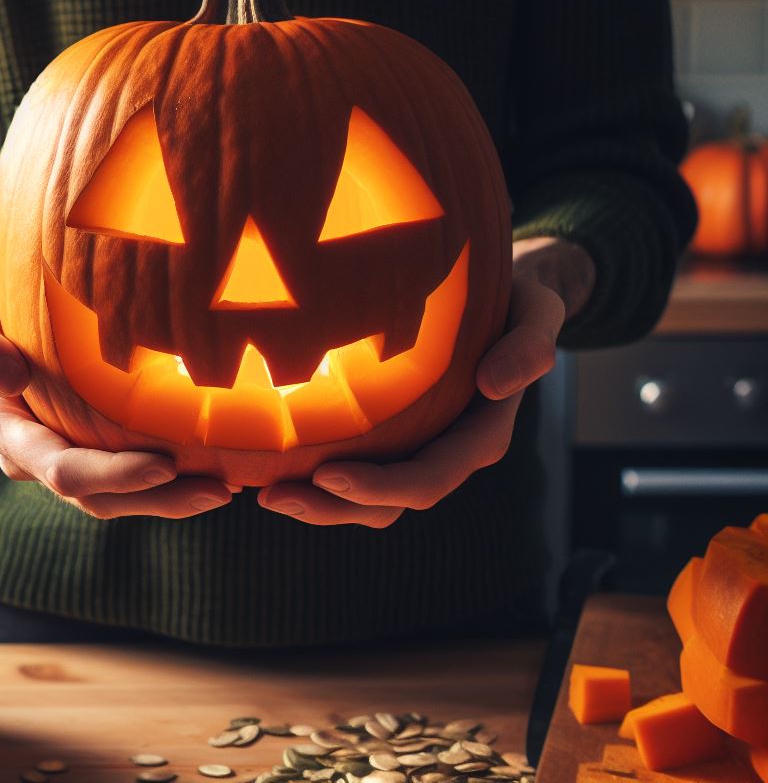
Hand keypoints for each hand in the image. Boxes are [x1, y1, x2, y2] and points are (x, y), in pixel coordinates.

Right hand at [0, 256, 235, 518]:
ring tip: (224, 488)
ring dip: (169, 499)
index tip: (166, 466)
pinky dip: (164, 480)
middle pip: (96, 496)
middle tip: (218, 490)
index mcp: (1, 429)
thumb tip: (0, 375)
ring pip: (114, 498)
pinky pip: (124, 477)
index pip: (62, 468)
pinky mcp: (84, 447)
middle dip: (158, 498)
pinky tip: (209, 469)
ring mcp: (58, 456)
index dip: (114, 474)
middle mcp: (28, 456)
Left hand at [257, 236, 594, 527]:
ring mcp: (419, 447)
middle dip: (332, 506)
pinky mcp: (394, 434)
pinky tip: (273, 464)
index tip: (328, 476)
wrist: (503, 297)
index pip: (429, 477)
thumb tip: (495, 386)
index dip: (379, 486)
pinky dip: (317, 476)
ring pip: (368, 498)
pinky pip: (357, 467)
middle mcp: (447, 451)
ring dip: (318, 503)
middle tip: (272, 496)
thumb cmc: (515, 299)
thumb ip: (530, 345)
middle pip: (390, 503)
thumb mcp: (538, 311)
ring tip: (264, 493)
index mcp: (481, 434)